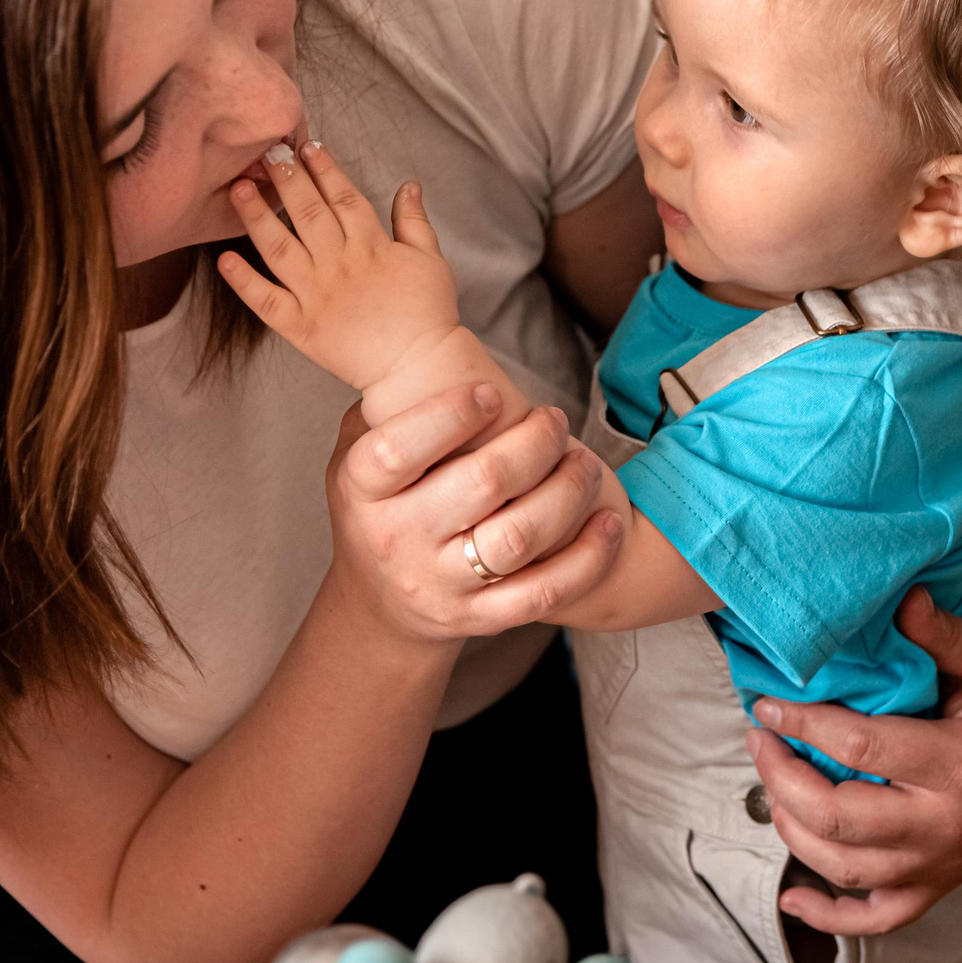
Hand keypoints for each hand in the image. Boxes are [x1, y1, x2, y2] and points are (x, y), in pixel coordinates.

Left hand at [218, 140, 461, 392]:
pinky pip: (266, 301)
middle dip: (286, 179)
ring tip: (239, 189)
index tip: (306, 146)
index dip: (323, 169)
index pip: (343, 196)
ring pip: (280, 248)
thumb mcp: (431, 260)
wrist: (419, 368)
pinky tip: (224, 259)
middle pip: (308, 212)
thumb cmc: (428, 315)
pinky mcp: (301, 327)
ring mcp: (317, 295)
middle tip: (268, 153)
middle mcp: (340, 265)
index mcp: (371, 246)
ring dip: (257, 216)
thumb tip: (409, 184)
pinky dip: (243, 281)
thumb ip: (415, 221)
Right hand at [325, 384, 625, 642]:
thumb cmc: (380, 506)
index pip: (399, 448)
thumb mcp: (355, 453)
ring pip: (520, 537)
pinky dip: (585, 559)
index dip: (452, 414)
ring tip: (582, 462)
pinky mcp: (479, 620)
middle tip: (555, 420)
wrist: (379, 608)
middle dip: (535, 442)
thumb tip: (429, 342)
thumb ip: (385, 405)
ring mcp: (440, 585)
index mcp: (361, 490)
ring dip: (567, 492)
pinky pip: (543, 593)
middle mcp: (397, 539)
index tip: (492, 392)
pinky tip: (606, 524)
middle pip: (482, 484)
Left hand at [743, 566, 961, 934]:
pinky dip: (832, 917)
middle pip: (840, 818)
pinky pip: (881, 918)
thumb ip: (941, 633)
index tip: (768, 703)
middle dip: (781, 777)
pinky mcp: (944, 880)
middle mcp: (951, 823)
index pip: (860, 749)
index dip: (803, 724)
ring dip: (793, 830)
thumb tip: (898, 598)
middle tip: (759, 739)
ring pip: (847, 868)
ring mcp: (946, 860)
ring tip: (771, 783)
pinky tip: (793, 897)